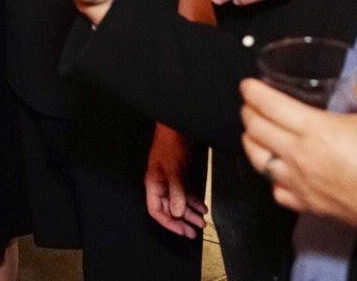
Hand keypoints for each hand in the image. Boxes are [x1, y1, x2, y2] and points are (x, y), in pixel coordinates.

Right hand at [146, 123, 207, 237]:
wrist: (177, 125)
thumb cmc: (171, 145)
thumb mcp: (174, 169)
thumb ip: (176, 191)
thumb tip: (177, 212)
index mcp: (153, 184)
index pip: (156, 211)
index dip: (169, 223)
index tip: (183, 231)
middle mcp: (160, 185)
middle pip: (168, 209)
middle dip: (182, 221)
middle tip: (195, 232)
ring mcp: (169, 180)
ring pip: (178, 203)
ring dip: (190, 213)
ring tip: (202, 222)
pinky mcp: (179, 175)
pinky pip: (185, 193)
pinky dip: (193, 201)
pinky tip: (203, 207)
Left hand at [240, 80, 356, 234]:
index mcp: (317, 129)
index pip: (270, 106)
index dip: (253, 93)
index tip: (247, 86)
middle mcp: (301, 157)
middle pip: (256, 132)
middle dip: (248, 114)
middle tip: (249, 106)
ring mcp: (302, 184)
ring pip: (259, 162)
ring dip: (251, 143)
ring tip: (253, 134)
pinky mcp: (310, 207)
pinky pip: (278, 192)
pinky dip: (272, 178)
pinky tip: (277, 171)